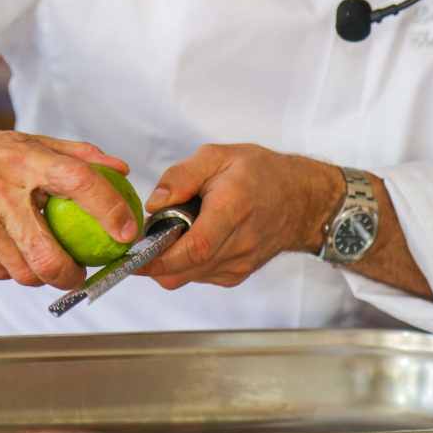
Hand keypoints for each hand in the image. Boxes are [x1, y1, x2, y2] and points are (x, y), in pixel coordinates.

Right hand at [0, 89, 138, 288]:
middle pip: (48, 255)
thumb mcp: (29, 141)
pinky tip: (6, 249)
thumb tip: (121, 170)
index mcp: (24, 159)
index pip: (79, 182)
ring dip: (39, 274)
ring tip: (40, 258)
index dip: (109, 209)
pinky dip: (8, 268)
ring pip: (23, 272)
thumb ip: (77, 155)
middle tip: (79, 271)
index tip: (126, 232)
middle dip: (72, 275)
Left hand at [137, 144, 341, 288]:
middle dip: (155, 259)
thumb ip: (181, 176)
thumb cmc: (260, 173)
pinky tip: (194, 239)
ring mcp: (240, 263)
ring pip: (188, 277)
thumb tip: (154, 204)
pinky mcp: (238, 275)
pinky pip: (200, 276)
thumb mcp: (217, 156)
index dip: (158, 257)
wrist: (300, 199)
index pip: (194, 247)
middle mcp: (239, 243)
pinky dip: (186, 264)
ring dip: (170, 261)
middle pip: (184, 268)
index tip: (132, 255)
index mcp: (233, 208)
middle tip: (146, 237)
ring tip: (176, 230)